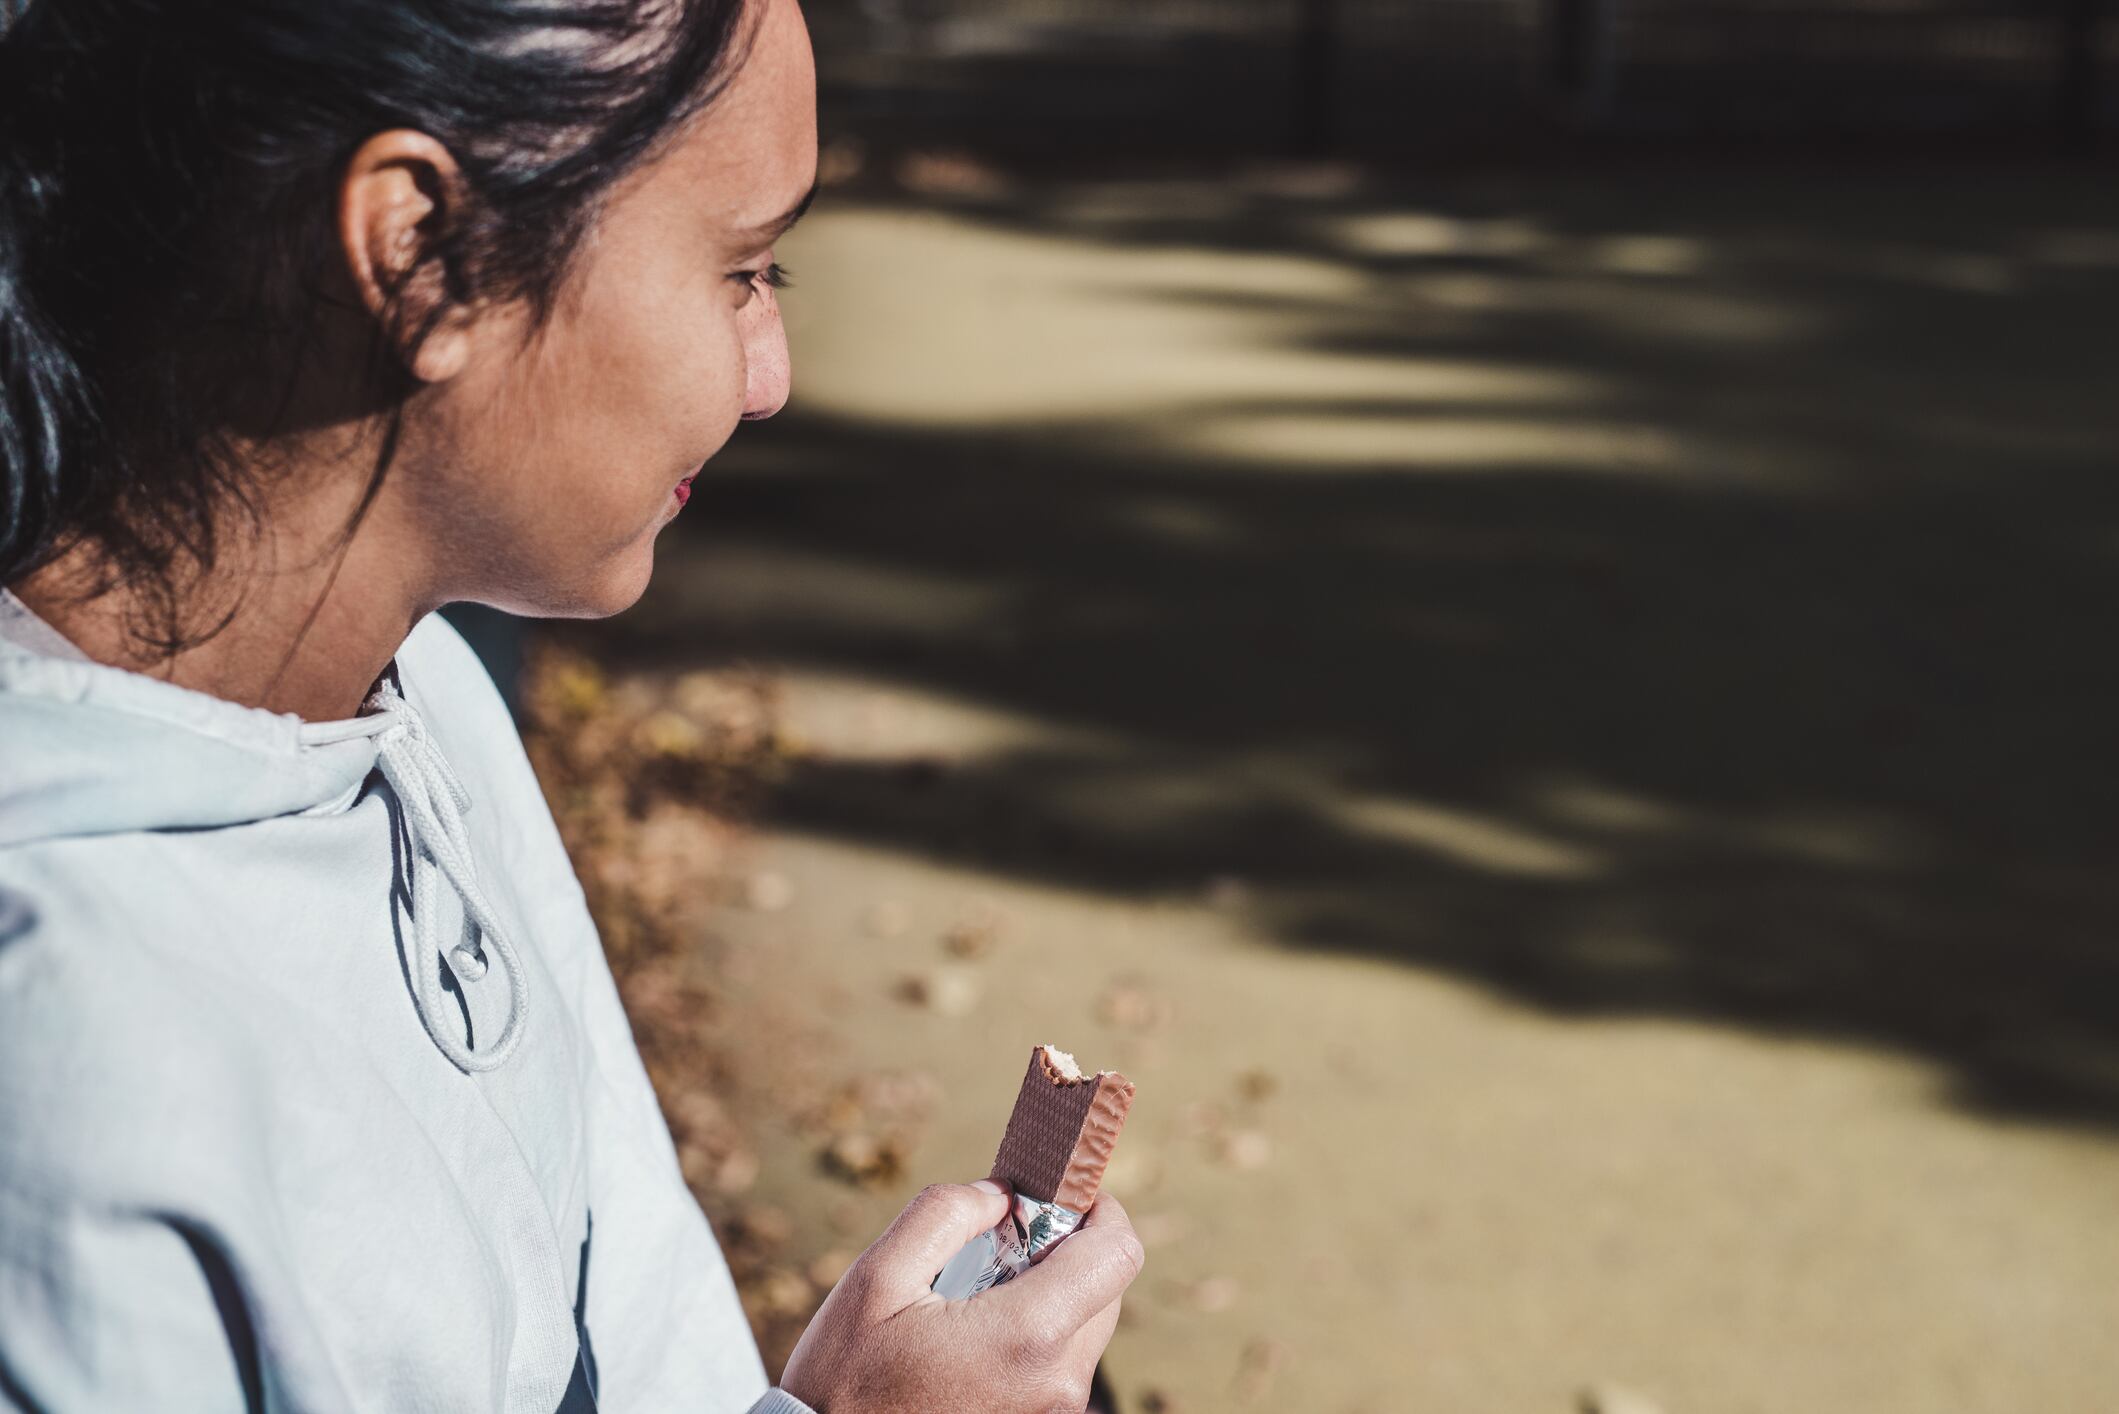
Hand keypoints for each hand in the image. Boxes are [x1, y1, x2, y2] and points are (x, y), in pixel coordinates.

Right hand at [778, 1179, 1143, 1413]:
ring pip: (1085, 1326)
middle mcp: (1057, 1381)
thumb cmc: (845, 1381)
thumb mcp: (877, 1277)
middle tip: (1000, 1238)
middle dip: (1066, 1249)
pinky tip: (974, 1335)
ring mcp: (1052, 1413)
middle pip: (1106, 1287)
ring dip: (1050, 1293)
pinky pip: (1060, 1363)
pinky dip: (1036, 1334)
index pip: (1118, 1253)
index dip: (1101, 1209)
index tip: (1062, 1194)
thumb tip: (1001, 1193)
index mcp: (1027, 1335)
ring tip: (976, 1292)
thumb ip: (945, 1215)